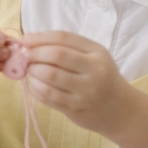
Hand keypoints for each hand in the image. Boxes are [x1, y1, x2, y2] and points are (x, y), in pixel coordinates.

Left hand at [19, 31, 133, 134]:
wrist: (121, 110)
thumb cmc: (102, 78)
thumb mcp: (93, 57)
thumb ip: (66, 47)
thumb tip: (29, 40)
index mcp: (97, 53)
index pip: (63, 37)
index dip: (40, 37)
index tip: (25, 39)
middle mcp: (94, 71)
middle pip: (56, 55)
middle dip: (34, 54)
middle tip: (25, 57)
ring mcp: (86, 92)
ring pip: (49, 76)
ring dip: (32, 71)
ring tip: (30, 71)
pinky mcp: (76, 109)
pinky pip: (48, 95)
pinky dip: (34, 88)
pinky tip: (33, 84)